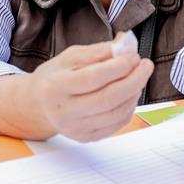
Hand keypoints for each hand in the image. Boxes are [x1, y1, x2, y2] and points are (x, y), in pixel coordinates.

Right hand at [24, 42, 153, 141]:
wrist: (38, 105)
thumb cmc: (55, 77)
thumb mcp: (70, 56)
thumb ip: (99, 51)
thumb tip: (125, 46)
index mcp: (56, 87)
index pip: (93, 78)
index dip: (118, 66)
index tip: (133, 56)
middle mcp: (64, 111)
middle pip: (108, 98)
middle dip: (134, 80)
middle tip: (145, 66)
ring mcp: (75, 128)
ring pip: (116, 113)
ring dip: (134, 93)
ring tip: (138, 77)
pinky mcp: (86, 137)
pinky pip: (117, 124)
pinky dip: (129, 107)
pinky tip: (130, 94)